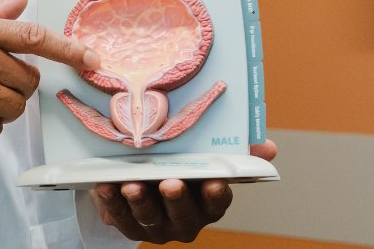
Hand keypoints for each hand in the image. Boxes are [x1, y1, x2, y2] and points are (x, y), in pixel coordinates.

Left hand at [90, 140, 277, 243]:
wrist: (134, 176)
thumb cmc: (175, 163)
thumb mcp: (202, 154)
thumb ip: (234, 150)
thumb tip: (268, 147)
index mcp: (206, 203)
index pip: (217, 203)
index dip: (217, 194)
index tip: (215, 181)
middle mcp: (184, 219)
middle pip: (183, 213)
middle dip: (177, 199)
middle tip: (171, 183)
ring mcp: (156, 225)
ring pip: (149, 216)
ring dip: (140, 200)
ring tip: (132, 184)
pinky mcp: (127, 223)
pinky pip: (118, 215)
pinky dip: (111, 201)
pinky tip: (105, 185)